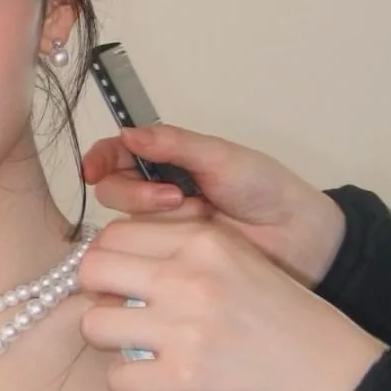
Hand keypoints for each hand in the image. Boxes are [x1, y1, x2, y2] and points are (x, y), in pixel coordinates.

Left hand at [79, 218, 386, 390]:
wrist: (330, 374)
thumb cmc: (280, 320)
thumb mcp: (237, 260)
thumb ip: (181, 251)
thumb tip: (112, 258)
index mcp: (203, 240)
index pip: (114, 234)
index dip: (112, 261)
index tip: (127, 282)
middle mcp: (188, 277)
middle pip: (92, 271)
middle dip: (100, 295)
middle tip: (126, 314)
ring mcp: (183, 329)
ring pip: (94, 325)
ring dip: (113, 340)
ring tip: (144, 349)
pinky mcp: (182, 380)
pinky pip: (117, 379)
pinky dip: (132, 384)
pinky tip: (160, 381)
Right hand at [82, 125, 345, 286]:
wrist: (295, 236)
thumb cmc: (265, 190)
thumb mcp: (220, 158)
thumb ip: (174, 144)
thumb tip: (129, 133)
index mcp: (167, 159)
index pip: (117, 154)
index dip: (100, 160)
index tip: (95, 170)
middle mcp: (157, 190)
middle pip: (113, 190)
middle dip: (135, 193)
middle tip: (173, 197)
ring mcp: (162, 226)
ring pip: (125, 223)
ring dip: (154, 219)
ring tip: (196, 217)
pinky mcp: (168, 257)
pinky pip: (144, 251)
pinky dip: (161, 244)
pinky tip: (190, 240)